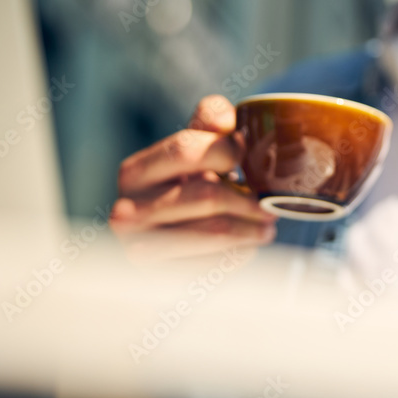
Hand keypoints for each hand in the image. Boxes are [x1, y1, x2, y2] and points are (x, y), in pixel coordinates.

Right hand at [109, 95, 276, 261]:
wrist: (164, 246)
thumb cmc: (184, 190)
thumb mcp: (190, 152)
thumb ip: (207, 124)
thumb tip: (226, 118)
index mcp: (134, 172)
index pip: (185, 149)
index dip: (226, 149)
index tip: (247, 155)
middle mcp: (128, 211)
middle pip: (205, 194)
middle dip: (247, 198)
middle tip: (269, 205)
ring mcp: (140, 249)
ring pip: (214, 232)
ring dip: (251, 229)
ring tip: (266, 227)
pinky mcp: (161, 280)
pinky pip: (215, 265)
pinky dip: (239, 254)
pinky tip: (245, 248)